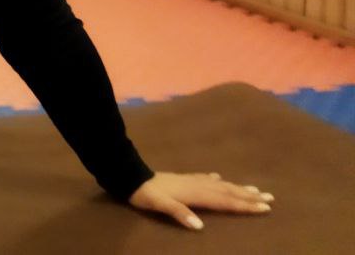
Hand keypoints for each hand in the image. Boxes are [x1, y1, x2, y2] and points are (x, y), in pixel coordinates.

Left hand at [128, 172, 273, 229]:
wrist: (131, 176)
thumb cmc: (146, 194)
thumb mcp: (160, 205)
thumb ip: (179, 214)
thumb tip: (199, 226)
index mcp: (196, 194)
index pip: (225, 201)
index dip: (245, 205)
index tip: (265, 207)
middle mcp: (198, 185)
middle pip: (229, 192)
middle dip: (250, 196)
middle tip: (271, 198)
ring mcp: (192, 180)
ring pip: (221, 184)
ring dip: (238, 187)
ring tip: (255, 189)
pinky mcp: (184, 178)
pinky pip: (206, 179)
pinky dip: (216, 180)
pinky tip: (220, 178)